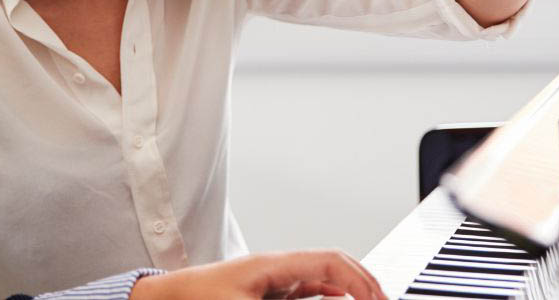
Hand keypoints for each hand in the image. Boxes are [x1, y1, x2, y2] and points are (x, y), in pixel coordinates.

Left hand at [128, 250, 385, 299]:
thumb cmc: (195, 299)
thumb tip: (327, 298)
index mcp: (275, 264)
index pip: (331, 262)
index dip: (361, 279)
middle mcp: (277, 268)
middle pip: (332, 268)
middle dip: (363, 284)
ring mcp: (272, 281)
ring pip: (322, 280)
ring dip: (347, 292)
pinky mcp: (264, 295)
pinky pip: (306, 292)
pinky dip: (328, 298)